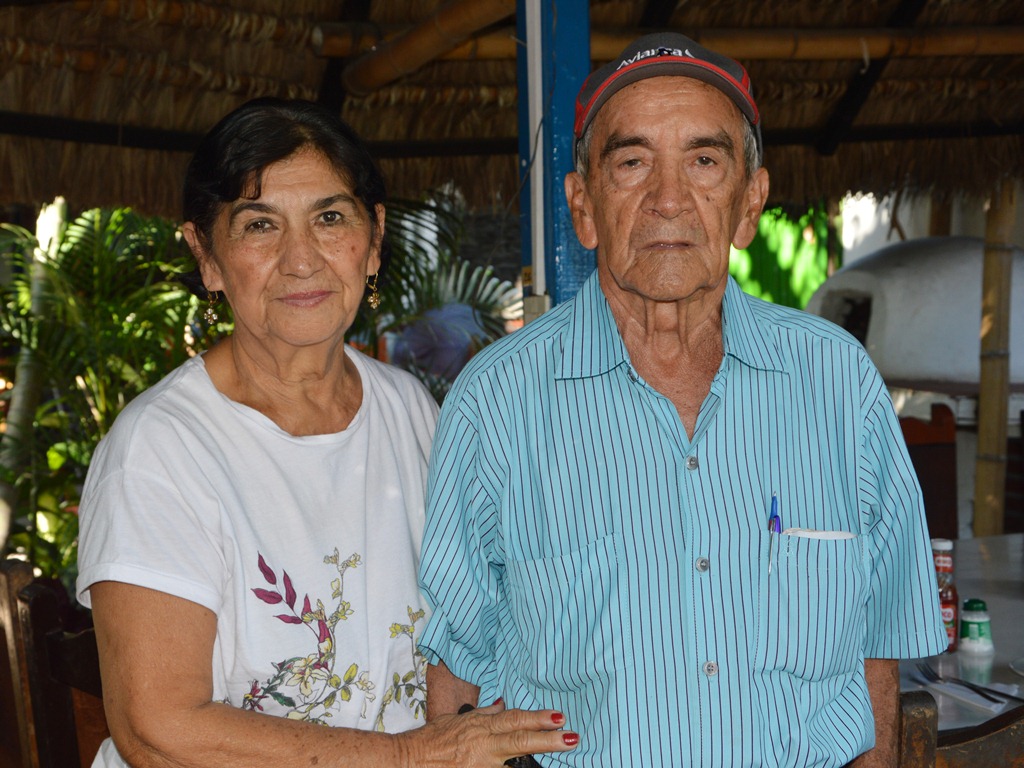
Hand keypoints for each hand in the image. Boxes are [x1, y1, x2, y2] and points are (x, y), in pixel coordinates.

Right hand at [397, 699, 578, 766]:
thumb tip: (503, 704)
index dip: (537, 718)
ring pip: (512, 764)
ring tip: (561, 751)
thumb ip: (484, 714)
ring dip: (535, 760)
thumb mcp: (458, 720)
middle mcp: (483, 746)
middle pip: (519, 740)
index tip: (559, 717)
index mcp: (480, 727)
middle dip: (547, 740)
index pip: (514, 720)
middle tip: (571, 737)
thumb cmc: (432, 740)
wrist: (409, 760)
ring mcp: (480, 765)